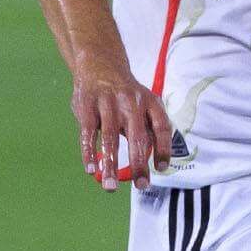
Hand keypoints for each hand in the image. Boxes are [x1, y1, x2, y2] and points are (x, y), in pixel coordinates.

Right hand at [70, 45, 172, 188]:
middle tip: (141, 186)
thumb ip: (149, 129)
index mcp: (150, 102)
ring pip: (110, 138)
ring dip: (110, 165)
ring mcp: (107, 103)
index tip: (162, 168)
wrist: (99, 63)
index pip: (162, 127)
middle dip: (139, 164)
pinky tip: (91, 169)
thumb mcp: (143, 103)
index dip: (164, 149)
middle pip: (138, 137)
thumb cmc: (124, 94)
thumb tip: (157, 162)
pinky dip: (89, 152)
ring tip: (110, 187)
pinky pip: (88, 133)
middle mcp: (131, 102)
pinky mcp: (86, 106)